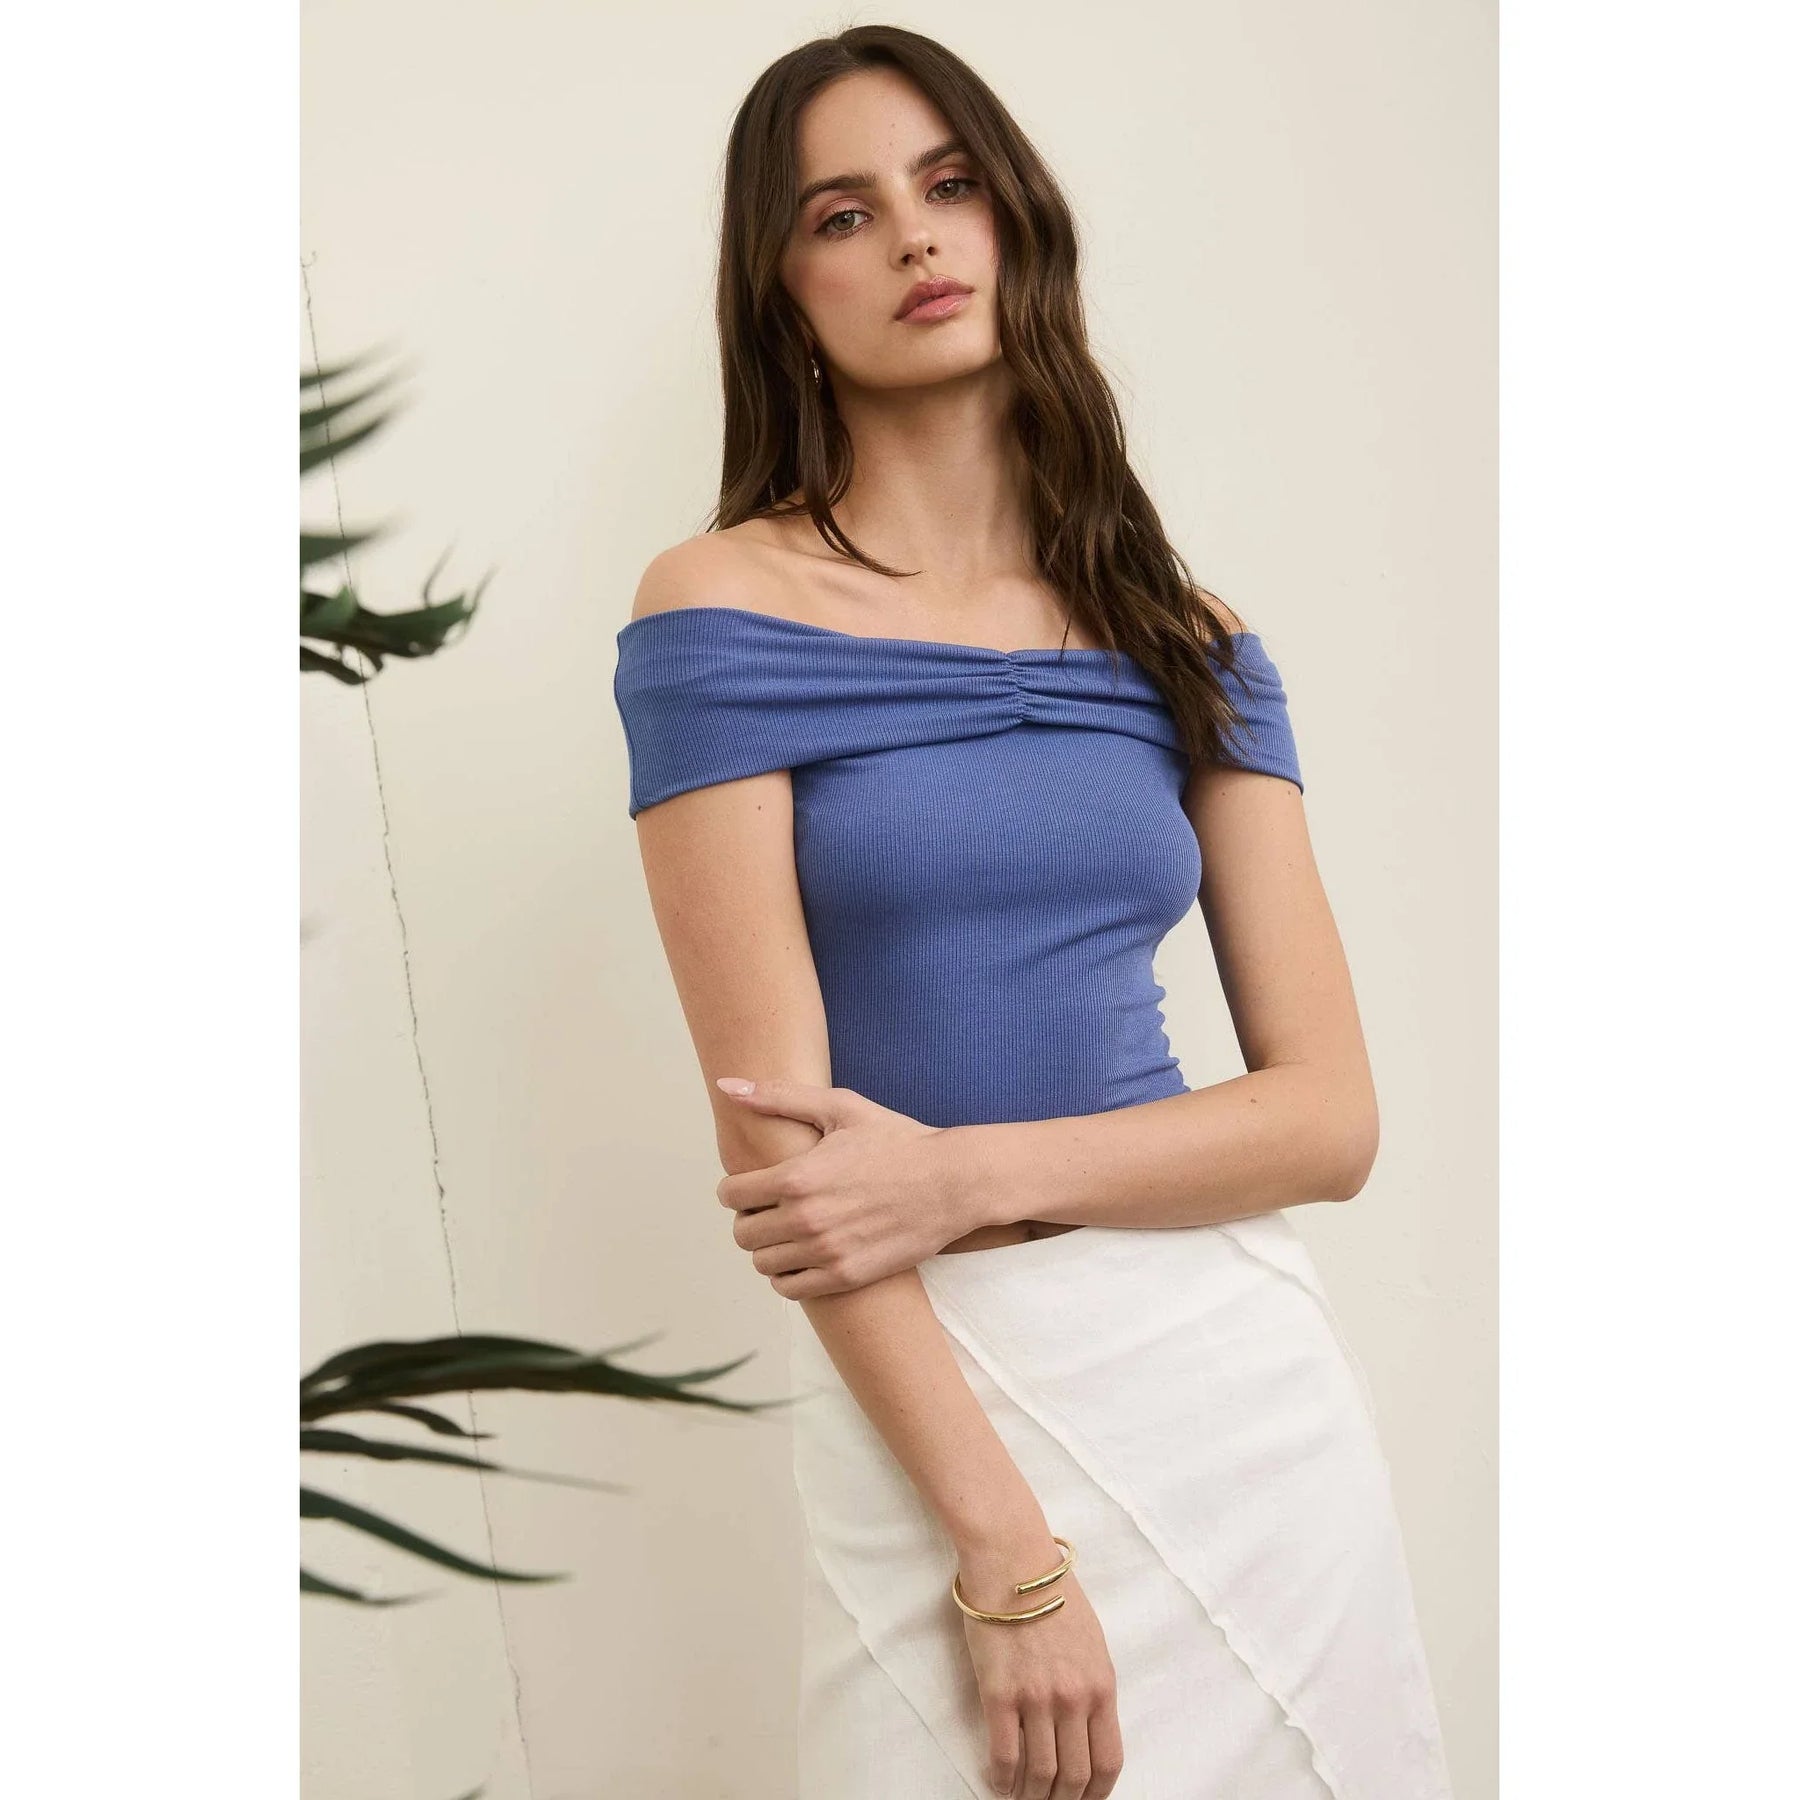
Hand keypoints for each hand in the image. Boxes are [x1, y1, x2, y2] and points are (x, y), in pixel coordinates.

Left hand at [713, 1076, 977, 1297]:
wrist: (952, 1182)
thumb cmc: (897, 1141)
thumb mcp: (840, 1107)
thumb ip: (779, 1096)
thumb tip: (727, 1086)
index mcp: (798, 1177)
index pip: (732, 1195)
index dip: (736, 1189)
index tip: (753, 1185)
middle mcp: (806, 1219)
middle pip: (742, 1234)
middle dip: (749, 1218)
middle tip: (771, 1208)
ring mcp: (826, 1252)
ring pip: (762, 1264)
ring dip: (768, 1248)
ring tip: (789, 1231)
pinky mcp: (846, 1276)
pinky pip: (790, 1288)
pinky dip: (787, 1275)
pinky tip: (803, 1254)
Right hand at [957, 1554, 1124, 1798]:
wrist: (1013, 1561)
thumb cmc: (1052, 1594)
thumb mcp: (1092, 1642)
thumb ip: (1092, 1686)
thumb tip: (1086, 1728)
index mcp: (1101, 1686)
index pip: (1108, 1761)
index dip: (1097, 1793)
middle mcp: (1073, 1699)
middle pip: (1074, 1776)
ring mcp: (1036, 1699)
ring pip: (1040, 1773)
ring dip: (1032, 1796)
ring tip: (1024, 1798)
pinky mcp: (999, 1694)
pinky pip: (1004, 1755)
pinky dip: (1002, 1779)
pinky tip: (999, 1784)